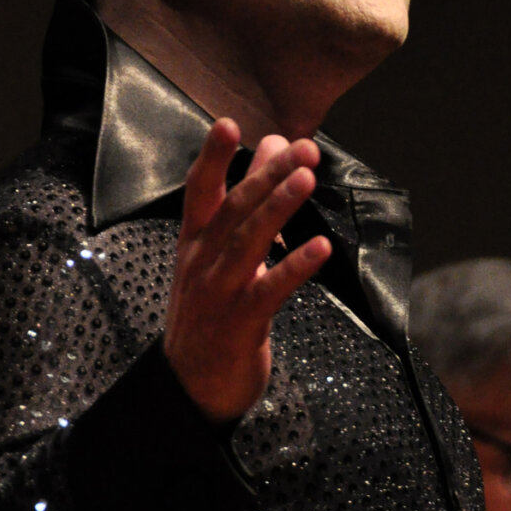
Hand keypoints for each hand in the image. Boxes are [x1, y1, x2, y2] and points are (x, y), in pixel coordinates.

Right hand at [164, 119, 329, 422]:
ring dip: (277, 209)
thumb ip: (248, 204)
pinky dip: (294, 268)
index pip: (200, 192)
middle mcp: (201, 263)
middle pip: (233, 211)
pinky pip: (269, 291)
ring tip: (305, 180)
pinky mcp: (240, 325)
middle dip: (266, 176)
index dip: (213, 158)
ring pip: (248, 244)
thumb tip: (274, 148)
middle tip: (301, 148)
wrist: (191, 387)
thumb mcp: (221, 257)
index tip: (228, 123)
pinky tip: (320, 247)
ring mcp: (218, 294)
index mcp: (194, 243)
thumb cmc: (212, 312)